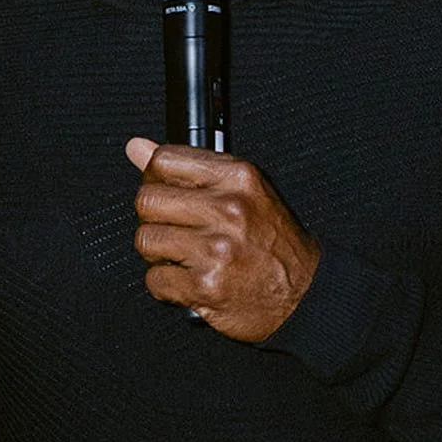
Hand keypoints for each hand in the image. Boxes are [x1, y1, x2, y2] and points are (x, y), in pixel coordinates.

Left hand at [126, 137, 319, 341]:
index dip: (155, 179)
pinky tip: (188, 281)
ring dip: (157, 254)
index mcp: (238, 177)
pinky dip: (166, 286)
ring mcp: (217, 249)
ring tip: (182, 257)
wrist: (305, 293)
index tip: (164, 193)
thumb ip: (189, 167)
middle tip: (173, 231)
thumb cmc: (274, 242)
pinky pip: (155, 279)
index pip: (165, 160)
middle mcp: (229, 209)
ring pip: (146, 240)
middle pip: (148, 200)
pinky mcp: (207, 285)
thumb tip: (136, 147)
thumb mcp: (242, 190)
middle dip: (153, 219)